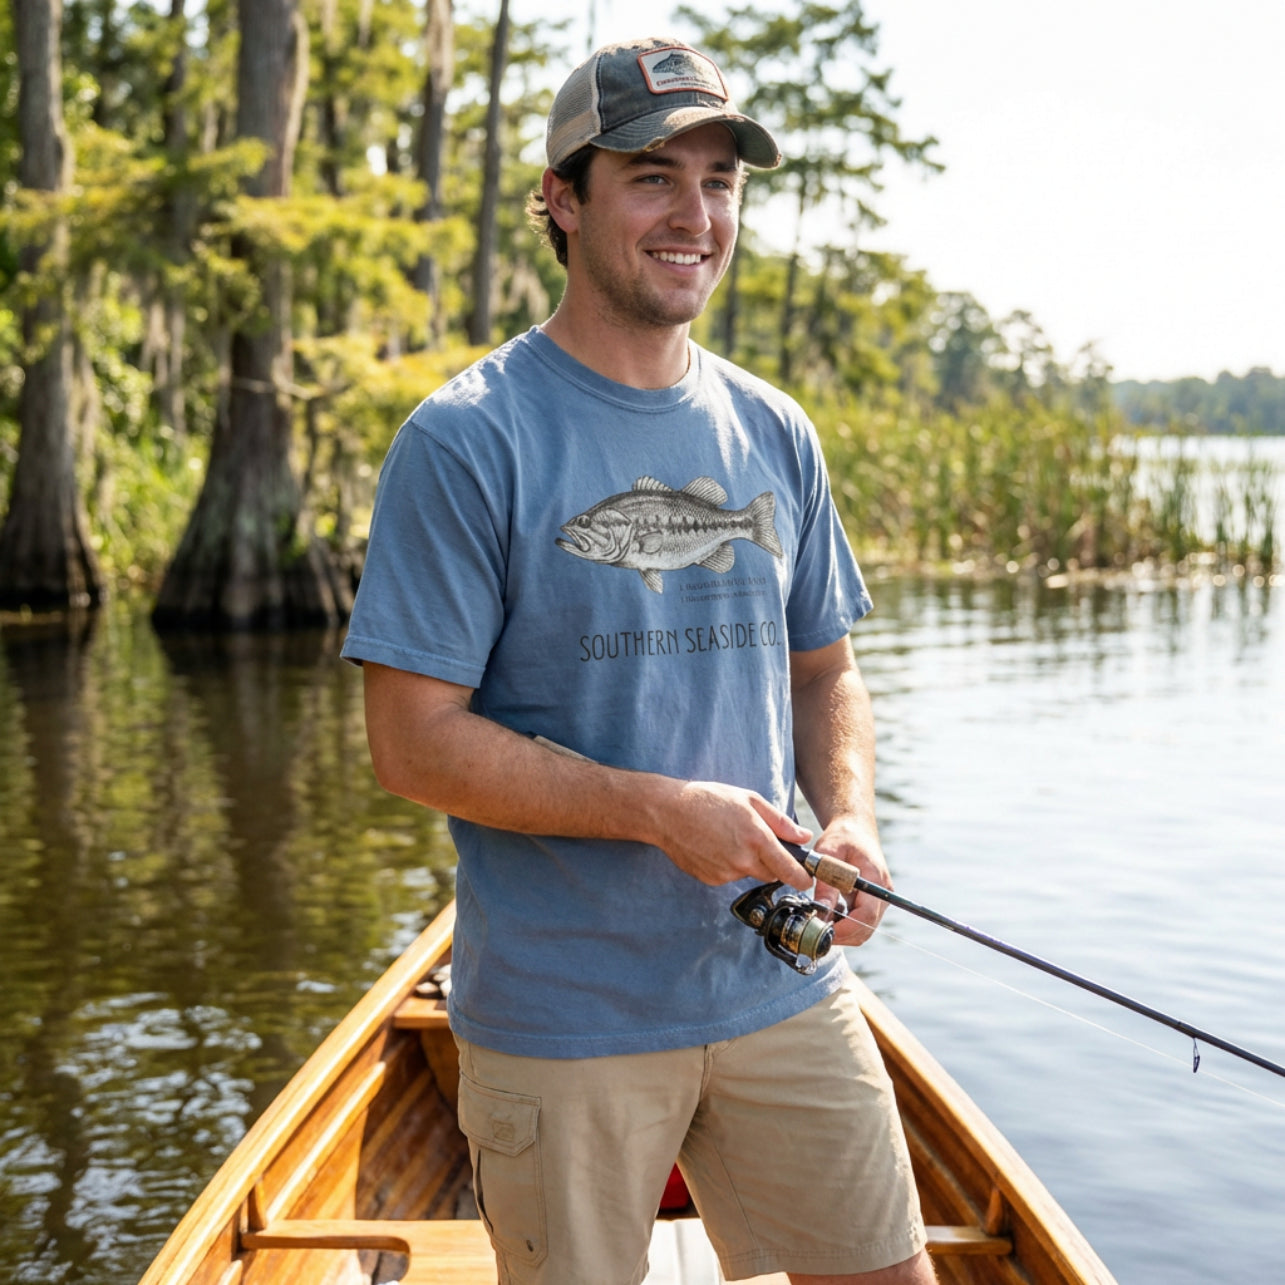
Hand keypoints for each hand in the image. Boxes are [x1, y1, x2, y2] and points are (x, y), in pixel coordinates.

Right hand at [651, 780, 813, 889]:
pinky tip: (714, 846)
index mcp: (758, 839)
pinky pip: (729, 876)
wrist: (668, 812)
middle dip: (770, 862)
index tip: (806, 879)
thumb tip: (804, 837)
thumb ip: (780, 822)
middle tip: (754, 840)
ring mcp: (725, 873)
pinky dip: (727, 865)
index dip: (802, 878)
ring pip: (748, 874)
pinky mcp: (711, 879)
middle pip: (771, 874)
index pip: (790, 872)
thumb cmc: (709, 799)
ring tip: (727, 837)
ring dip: (746, 862)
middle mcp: (743, 861)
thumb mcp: (749, 800)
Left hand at [810, 815, 890, 946]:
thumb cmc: (842, 836)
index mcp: (876, 878)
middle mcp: (883, 893)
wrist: (855, 830)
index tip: (823, 930)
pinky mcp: (873, 902)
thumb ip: (826, 881)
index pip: (867, 914)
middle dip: (841, 934)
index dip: (846, 928)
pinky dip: (844, 925)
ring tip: (818, 920)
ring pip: (863, 929)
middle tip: (814, 929)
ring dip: (842, 931)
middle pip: (867, 927)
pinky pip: (860, 922)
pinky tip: (828, 914)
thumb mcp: (828, 852)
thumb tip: (821, 911)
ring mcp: (880, 899)